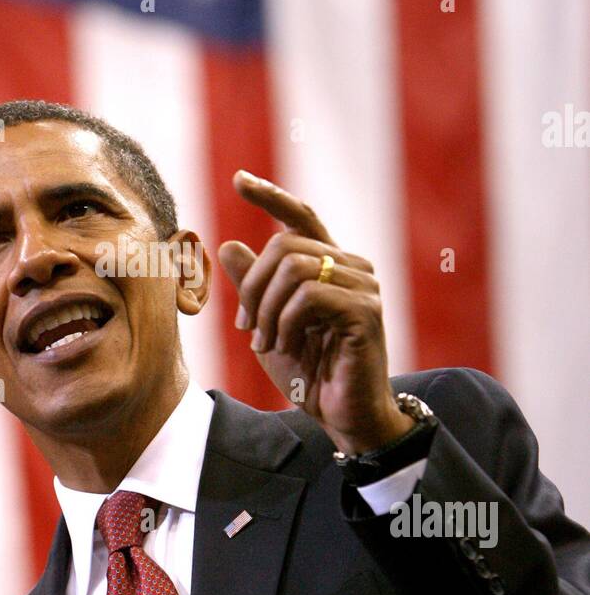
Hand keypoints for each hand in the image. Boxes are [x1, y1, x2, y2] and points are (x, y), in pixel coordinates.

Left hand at [218, 170, 411, 454]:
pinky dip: (285, 322)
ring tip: (266, 342)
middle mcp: (351, 267)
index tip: (238, 180)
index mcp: (329, 265)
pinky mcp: (365, 310)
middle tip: (248, 328)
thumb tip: (229, 244)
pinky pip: (309, 296)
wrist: (343, 414)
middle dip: (252, 287)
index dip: (270, 195)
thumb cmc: (309, 371)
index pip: (300, 217)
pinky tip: (286, 345)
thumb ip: (253, 286)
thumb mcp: (267, 324)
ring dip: (267, 310)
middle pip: (283, 245)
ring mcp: (363, 286)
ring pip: (293, 268)